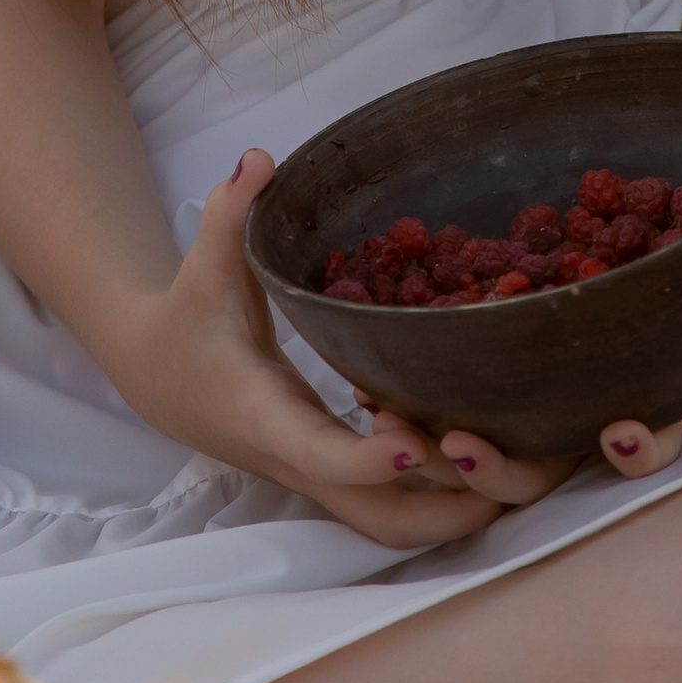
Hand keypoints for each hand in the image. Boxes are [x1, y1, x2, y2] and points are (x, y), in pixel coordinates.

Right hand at [111, 153, 499, 550]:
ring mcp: (317, 474)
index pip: (315, 451)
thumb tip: (259, 159)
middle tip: (506, 476)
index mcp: (263, 411)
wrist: (159, 376)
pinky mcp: (331, 471)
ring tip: (522, 474)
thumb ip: (231, 213)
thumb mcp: (206, 262)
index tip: (414, 442)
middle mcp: (295, 457)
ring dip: (450, 513)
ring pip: (387, 523)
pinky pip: (389, 504)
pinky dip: (437, 495)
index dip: (364, 458)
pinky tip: (486, 454)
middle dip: (439, 510)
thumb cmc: (189, 316)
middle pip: (372, 517)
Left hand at [359, 265, 681, 498]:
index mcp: (643, 395)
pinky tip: (369, 384)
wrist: (641, 197)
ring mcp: (524, 397)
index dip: (637, 449)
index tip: (619, 431)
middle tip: (466, 444)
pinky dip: (402, 402)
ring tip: (399, 424)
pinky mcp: (473, 369)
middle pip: (541, 469)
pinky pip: (434, 401)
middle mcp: (577, 411)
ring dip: (433, 444)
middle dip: (501, 468)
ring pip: (476, 448)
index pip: (647, 443)